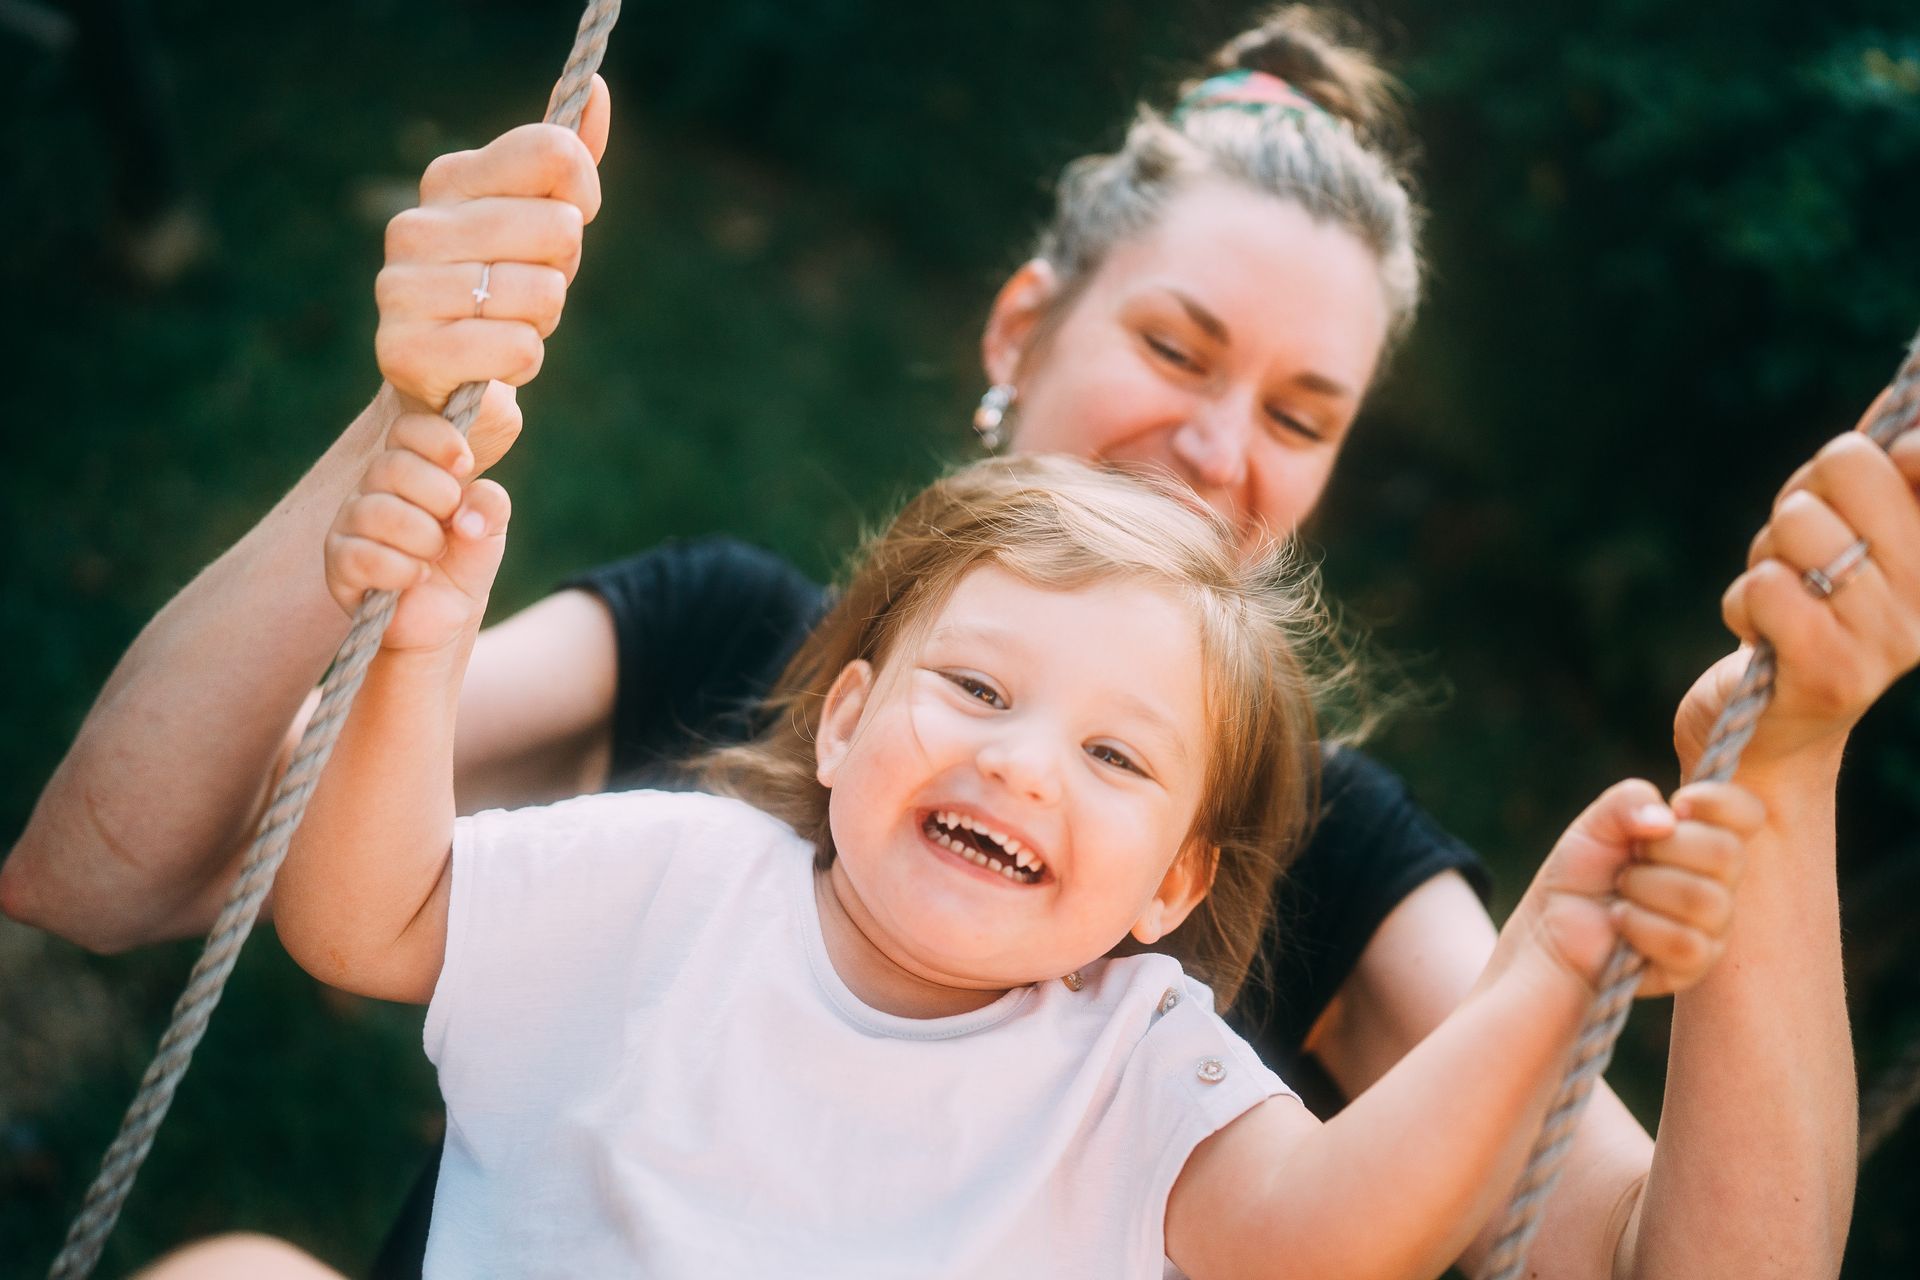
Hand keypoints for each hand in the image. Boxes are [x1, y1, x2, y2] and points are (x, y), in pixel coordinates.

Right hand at [324, 412, 510, 651]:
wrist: (445, 616)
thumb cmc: (463, 559)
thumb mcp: (490, 528)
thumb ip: (490, 504)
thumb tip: (466, 515)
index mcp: (410, 465)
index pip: (408, 429)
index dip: (438, 440)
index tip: (465, 464)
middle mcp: (373, 486)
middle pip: (392, 466)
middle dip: (438, 497)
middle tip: (451, 524)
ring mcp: (351, 522)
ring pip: (378, 512)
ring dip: (423, 539)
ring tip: (435, 556)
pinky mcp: (339, 562)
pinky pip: (364, 556)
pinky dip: (403, 570)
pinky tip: (418, 577)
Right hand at [373, 75, 610, 440]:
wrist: (444, 385)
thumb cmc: (502, 293)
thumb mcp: (540, 223)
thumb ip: (567, 162)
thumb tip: (597, 91)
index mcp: (449, 180)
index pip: (552, 150)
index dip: (582, 195)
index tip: (566, 223)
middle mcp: (414, 225)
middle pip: (558, 226)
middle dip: (563, 270)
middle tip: (529, 290)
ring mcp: (400, 287)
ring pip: (542, 292)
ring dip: (543, 322)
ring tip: (508, 325)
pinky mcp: (404, 351)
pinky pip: (518, 347)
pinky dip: (524, 361)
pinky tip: (495, 363)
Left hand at [1506, 779, 1760, 998]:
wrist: (1553, 927)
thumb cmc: (1582, 873)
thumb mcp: (1595, 824)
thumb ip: (1628, 801)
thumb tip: (1666, 819)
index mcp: (1704, 838)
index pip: (1747, 813)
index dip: (1718, 802)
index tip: (1679, 806)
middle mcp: (1719, 882)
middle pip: (1727, 854)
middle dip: (1665, 849)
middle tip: (1632, 859)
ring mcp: (1712, 927)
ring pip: (1705, 900)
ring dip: (1645, 889)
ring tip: (1622, 891)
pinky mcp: (1693, 965)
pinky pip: (1685, 942)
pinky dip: (1640, 925)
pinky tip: (1620, 920)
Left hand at [1687, 419, 1919, 772]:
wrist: (1773, 731)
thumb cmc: (1811, 607)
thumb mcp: (1850, 524)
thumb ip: (1883, 464)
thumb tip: (1913, 386)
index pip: (1917, 453)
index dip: (1898, 446)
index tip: (1895, 463)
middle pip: (1849, 462)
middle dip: (1801, 496)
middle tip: (1804, 550)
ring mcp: (1891, 637)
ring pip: (1798, 524)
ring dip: (1767, 555)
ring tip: (1784, 595)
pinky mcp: (1832, 672)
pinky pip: (1764, 587)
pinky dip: (1744, 601)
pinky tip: (1762, 635)